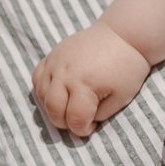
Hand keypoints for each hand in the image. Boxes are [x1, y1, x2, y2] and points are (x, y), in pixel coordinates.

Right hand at [33, 25, 152, 136]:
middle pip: (53, 110)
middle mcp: (65, 74)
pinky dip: (44, 90)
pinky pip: (37, 77)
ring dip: (53, 108)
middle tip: (79, 120)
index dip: (82, 130)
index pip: (74, 119)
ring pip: (41, 95)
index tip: (92, 127)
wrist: (123, 35)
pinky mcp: (52, 54)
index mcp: (84, 85)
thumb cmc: (127, 68)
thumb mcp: (121, 98)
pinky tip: (58, 93)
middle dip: (65, 123)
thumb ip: (99, 114)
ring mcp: (55, 62)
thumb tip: (82, 120)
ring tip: (70, 107)